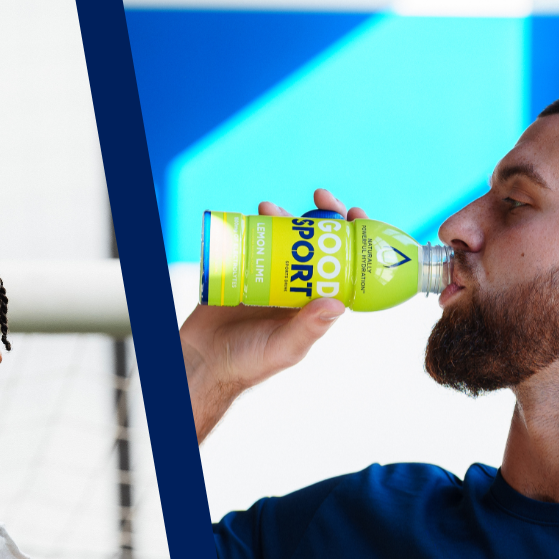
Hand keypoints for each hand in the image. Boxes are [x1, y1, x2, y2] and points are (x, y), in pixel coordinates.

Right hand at [182, 189, 356, 441]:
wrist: (202, 361)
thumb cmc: (248, 362)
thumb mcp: (284, 348)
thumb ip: (309, 328)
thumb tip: (338, 303)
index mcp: (314, 303)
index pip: (342, 266)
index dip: (353, 240)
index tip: (357, 215)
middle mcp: (296, 285)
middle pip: (316, 244)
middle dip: (322, 216)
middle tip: (322, 197)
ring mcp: (268, 275)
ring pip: (284, 237)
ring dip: (283, 217)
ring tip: (269, 208)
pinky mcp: (240, 269)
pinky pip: (252, 241)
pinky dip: (253, 224)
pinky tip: (252, 215)